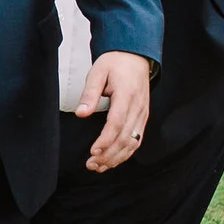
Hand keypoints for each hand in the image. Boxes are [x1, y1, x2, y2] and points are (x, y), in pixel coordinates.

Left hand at [77, 52, 153, 170]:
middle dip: (109, 155)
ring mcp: (142, 114)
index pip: (117, 123)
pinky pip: (137, 140)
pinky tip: (112, 160)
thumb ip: (89, 94)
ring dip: (117, 158)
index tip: (93, 151)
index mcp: (127, 95)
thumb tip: (81, 114)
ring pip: (133, 142)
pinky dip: (125, 153)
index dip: (106, 140)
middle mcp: (138, 108)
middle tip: (91, 164)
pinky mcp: (143, 118)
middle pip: (126, 138)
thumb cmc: (115, 63)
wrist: (135, 57)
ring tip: (99, 166)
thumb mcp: (97, 72)